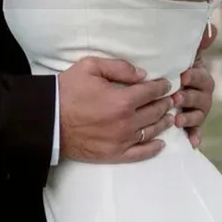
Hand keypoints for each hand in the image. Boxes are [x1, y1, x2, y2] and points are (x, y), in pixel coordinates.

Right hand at [58, 57, 173, 163]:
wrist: (49, 120)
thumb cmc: (68, 90)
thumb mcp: (90, 67)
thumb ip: (119, 67)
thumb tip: (142, 75)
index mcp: (123, 99)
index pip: (151, 92)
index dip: (162, 86)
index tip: (166, 84)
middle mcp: (127, 122)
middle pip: (155, 111)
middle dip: (165, 103)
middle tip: (172, 99)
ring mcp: (122, 140)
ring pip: (152, 131)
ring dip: (163, 122)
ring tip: (169, 116)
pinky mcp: (115, 154)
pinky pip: (141, 154)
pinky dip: (154, 148)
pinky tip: (161, 143)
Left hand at [172, 23, 216, 148]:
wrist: (158, 83)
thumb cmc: (170, 65)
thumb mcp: (181, 53)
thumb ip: (196, 42)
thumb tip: (212, 29)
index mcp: (198, 75)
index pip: (201, 77)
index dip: (194, 77)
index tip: (183, 76)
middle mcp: (201, 93)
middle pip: (202, 97)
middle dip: (189, 98)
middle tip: (176, 99)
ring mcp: (197, 109)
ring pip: (198, 114)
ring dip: (190, 117)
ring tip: (178, 119)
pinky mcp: (191, 123)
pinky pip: (196, 131)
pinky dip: (195, 136)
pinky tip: (192, 143)